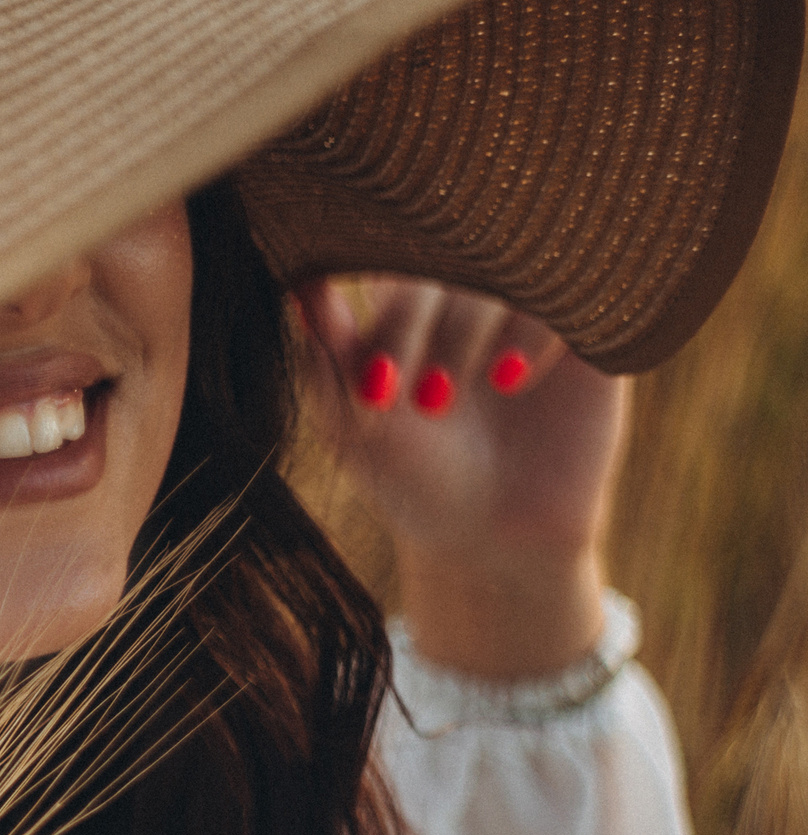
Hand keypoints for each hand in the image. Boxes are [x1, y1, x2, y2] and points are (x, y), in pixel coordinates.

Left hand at [297, 275, 626, 678]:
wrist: (498, 536)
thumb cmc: (412, 480)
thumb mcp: (351, 423)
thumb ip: (325, 354)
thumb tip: (297, 282)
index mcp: (403, 301)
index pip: (382, 252)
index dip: (370, 306)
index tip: (371, 379)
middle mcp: (466, 290)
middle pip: (438, 250)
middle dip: (412, 322)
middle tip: (405, 395)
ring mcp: (527, 303)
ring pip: (500, 263)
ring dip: (467, 327)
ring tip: (449, 399)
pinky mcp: (585, 324)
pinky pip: (566, 288)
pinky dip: (533, 328)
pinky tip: (513, 381)